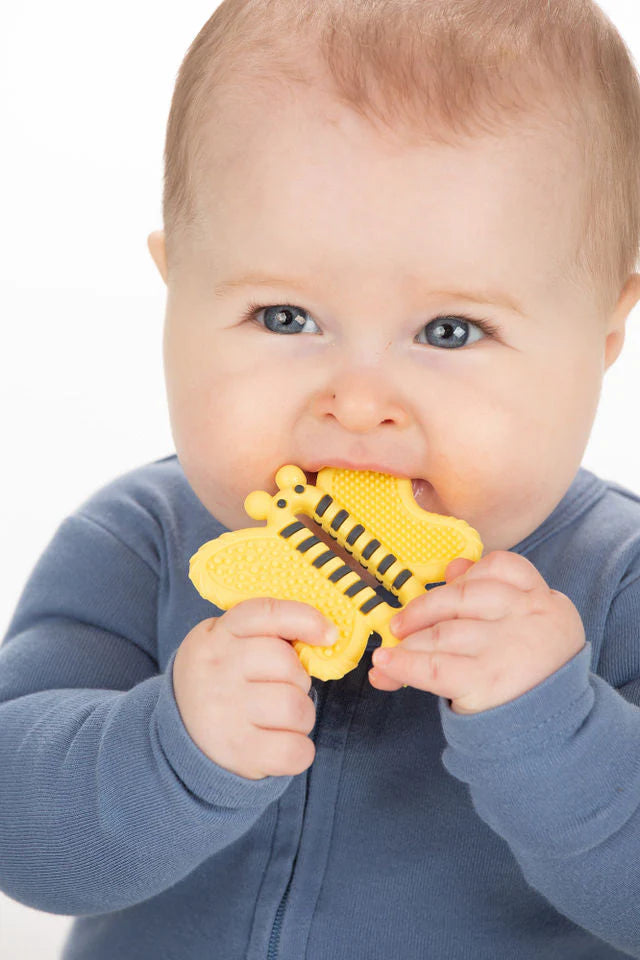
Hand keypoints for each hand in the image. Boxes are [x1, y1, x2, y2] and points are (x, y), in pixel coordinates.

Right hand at [173, 600, 335, 779]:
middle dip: (299, 679)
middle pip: (287, 664)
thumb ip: (266, 633)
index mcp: (217, 636)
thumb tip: (325, 635)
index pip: (266, 614)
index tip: (329, 634)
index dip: (305, 619)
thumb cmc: (222, 679)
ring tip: (283, 718)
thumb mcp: (228, 642)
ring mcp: (225, 713)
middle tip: (284, 688)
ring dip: (302, 715)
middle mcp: (217, 671)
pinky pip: (295, 751)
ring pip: (296, 707)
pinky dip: (300, 750)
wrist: (180, 731)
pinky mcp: (238, 752)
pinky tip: (283, 744)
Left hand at [370, 550, 585, 714]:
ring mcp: (506, 648)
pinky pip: (433, 667)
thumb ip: (492, 592)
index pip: (502, 565)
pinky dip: (403, 665)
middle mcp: (527, 617)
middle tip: (398, 625)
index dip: (465, 573)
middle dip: (423, 609)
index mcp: (542, 599)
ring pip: (443, 632)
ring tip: (389, 652)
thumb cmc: (532, 670)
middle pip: (462, 595)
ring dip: (408, 642)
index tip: (444, 585)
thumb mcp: (525, 626)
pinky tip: (384, 666)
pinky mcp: (485, 681)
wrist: (560, 729)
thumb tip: (453, 567)